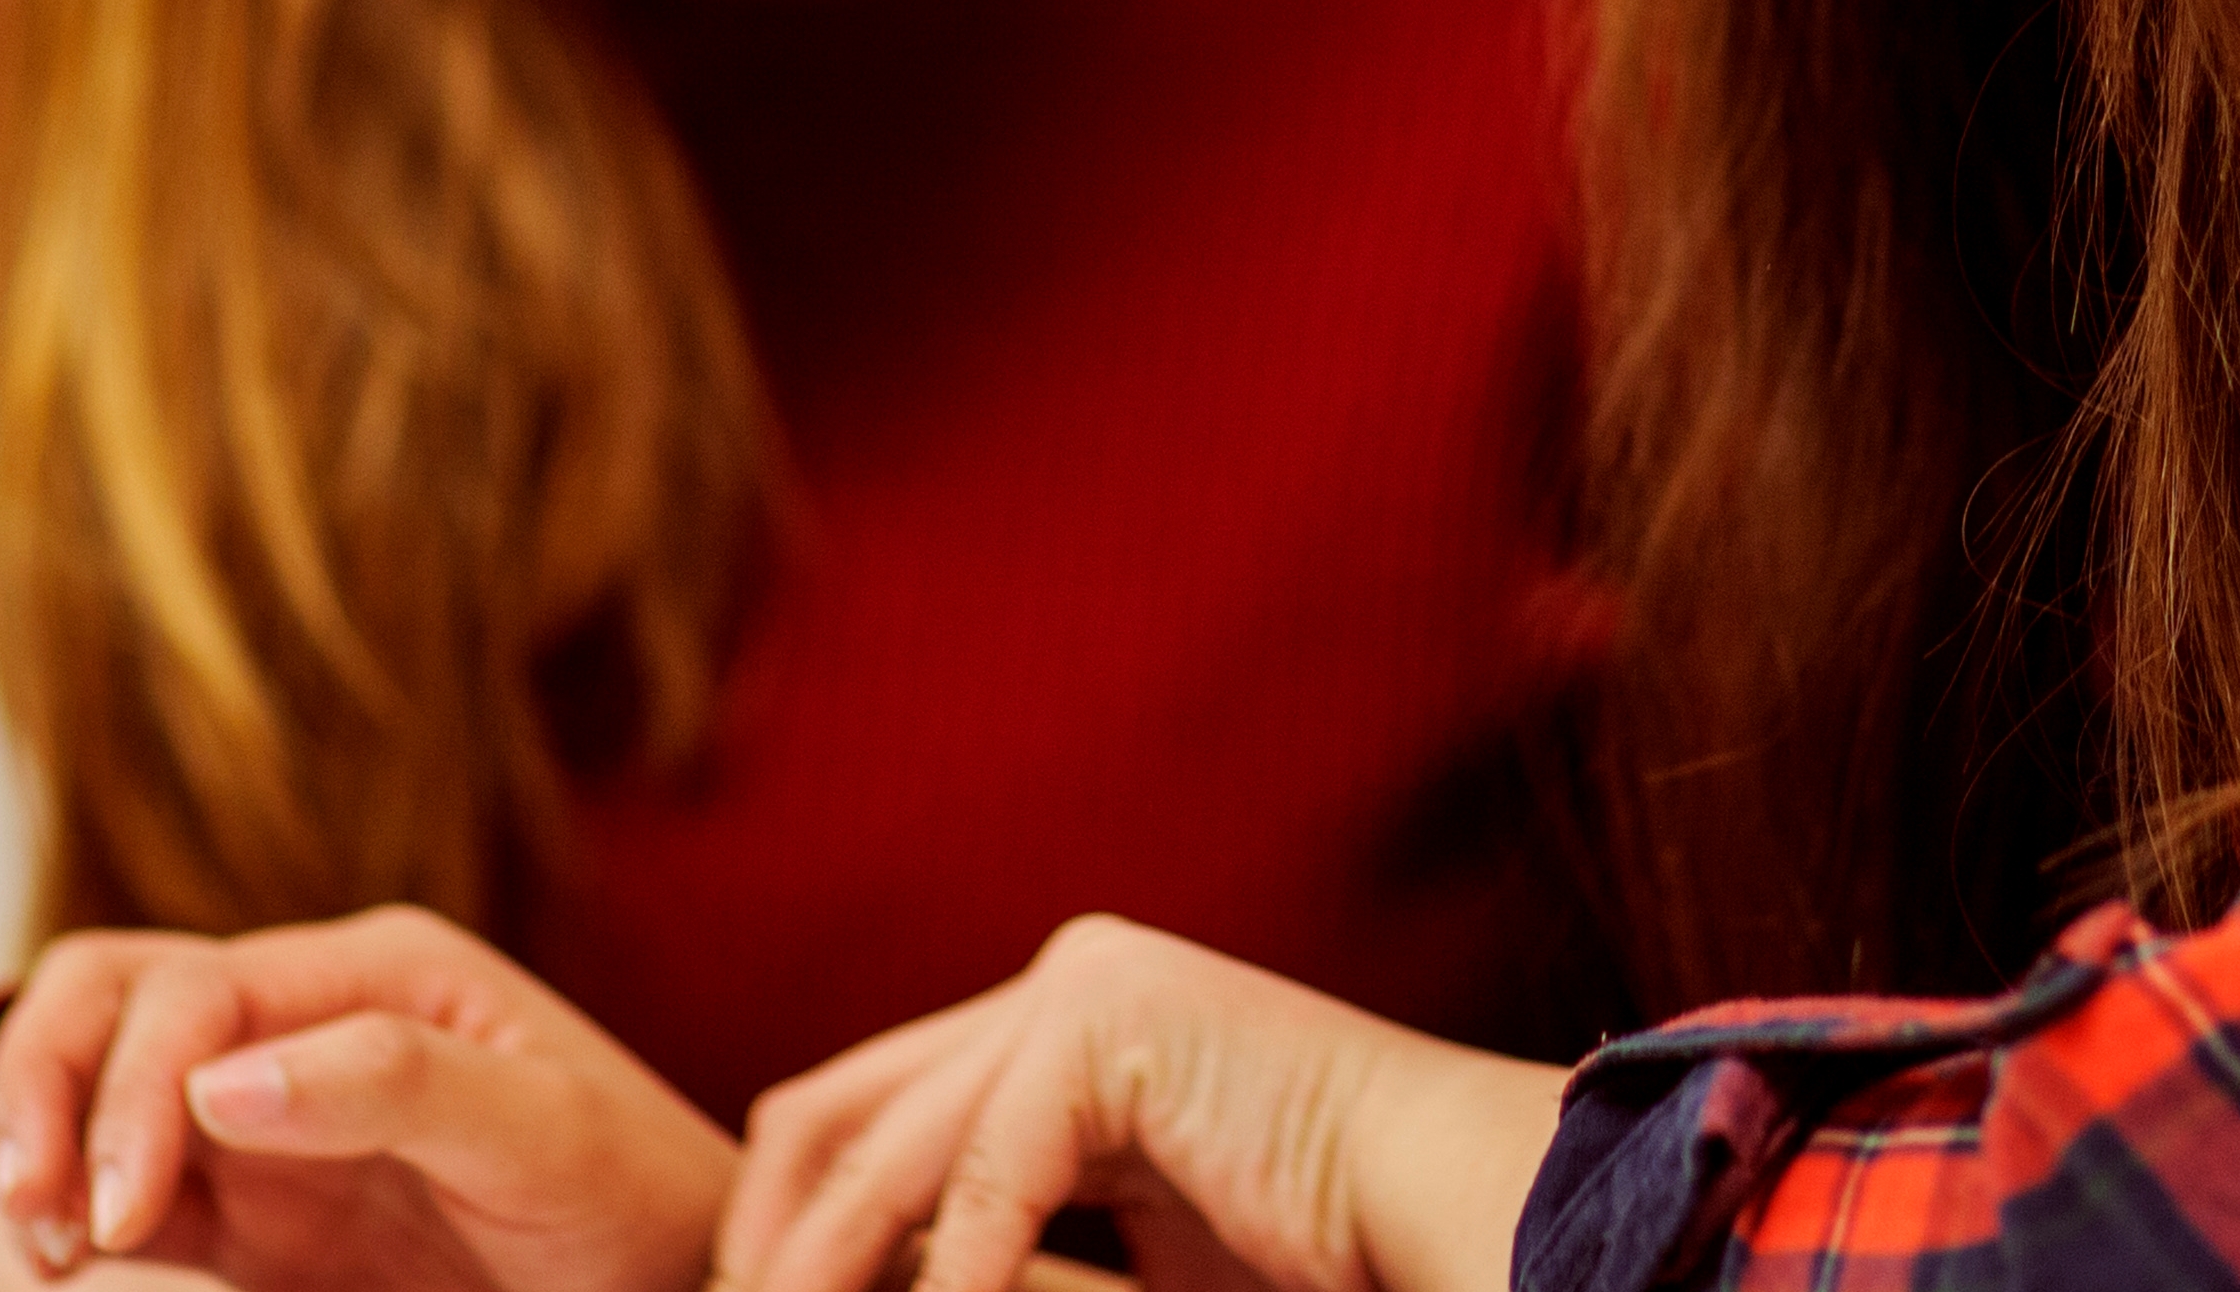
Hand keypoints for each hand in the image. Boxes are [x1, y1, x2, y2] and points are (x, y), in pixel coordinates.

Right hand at [0, 907, 739, 1291]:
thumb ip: (395, 1083)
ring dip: (41, 1134)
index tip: (127, 1212)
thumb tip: (221, 1084)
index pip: (193, 989)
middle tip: (47, 1209)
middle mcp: (303, 1016)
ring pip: (94, 1071)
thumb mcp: (543, 1127)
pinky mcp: (248, 1208)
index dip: (132, 1088)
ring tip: (49, 1243)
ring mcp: (266, 1111)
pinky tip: (71, 1262)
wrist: (665, 1280)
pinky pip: (125, 1181)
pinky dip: (72, 1208)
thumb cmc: (630, 1190)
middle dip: (49, 1086)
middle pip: (111, 996)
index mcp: (373, 968)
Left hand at [721, 918, 1567, 1291]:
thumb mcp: (1123, 1253)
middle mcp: (1062, 979)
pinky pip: (989, 1182)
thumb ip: (998, 1251)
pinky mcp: (1112, 1016)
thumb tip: (883, 1278)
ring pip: (890, 1151)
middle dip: (772, 1242)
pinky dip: (954, 1282)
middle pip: (835, 1113)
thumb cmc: (1324, 1251)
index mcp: (1062, 1024)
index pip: (863, 1114)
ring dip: (824, 1271)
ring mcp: (1086, 983)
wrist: (1468, 1209)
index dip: (785, 1226)